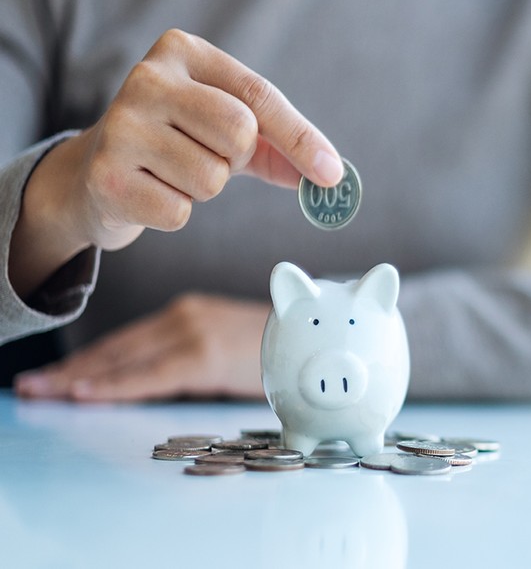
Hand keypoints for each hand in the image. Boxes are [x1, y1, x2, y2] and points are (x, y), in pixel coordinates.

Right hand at [9, 28, 343, 296]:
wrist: (94, 174)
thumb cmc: (177, 144)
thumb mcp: (228, 131)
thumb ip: (280, 147)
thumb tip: (329, 175)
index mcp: (183, 51)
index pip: (259, 96)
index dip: (301, 138)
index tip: (332, 174)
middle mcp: (147, 78)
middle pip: (239, 131)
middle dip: (237, 158)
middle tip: (210, 155)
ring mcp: (120, 125)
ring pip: (212, 178)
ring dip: (204, 188)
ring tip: (173, 172)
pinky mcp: (106, 176)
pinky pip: (179, 211)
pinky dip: (175, 212)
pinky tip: (150, 192)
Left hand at [14, 294, 268, 401]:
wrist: (321, 335)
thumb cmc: (280, 350)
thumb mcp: (227, 350)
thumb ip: (191, 361)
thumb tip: (153, 386)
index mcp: (186, 314)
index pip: (125, 342)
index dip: (86, 360)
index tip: (53, 378)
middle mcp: (182, 316)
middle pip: (115, 348)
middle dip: (70, 371)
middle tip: (31, 389)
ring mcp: (191, 332)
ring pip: (123, 360)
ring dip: (80, 379)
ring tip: (45, 393)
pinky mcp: (203, 354)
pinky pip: (149, 375)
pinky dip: (113, 385)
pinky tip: (86, 394)